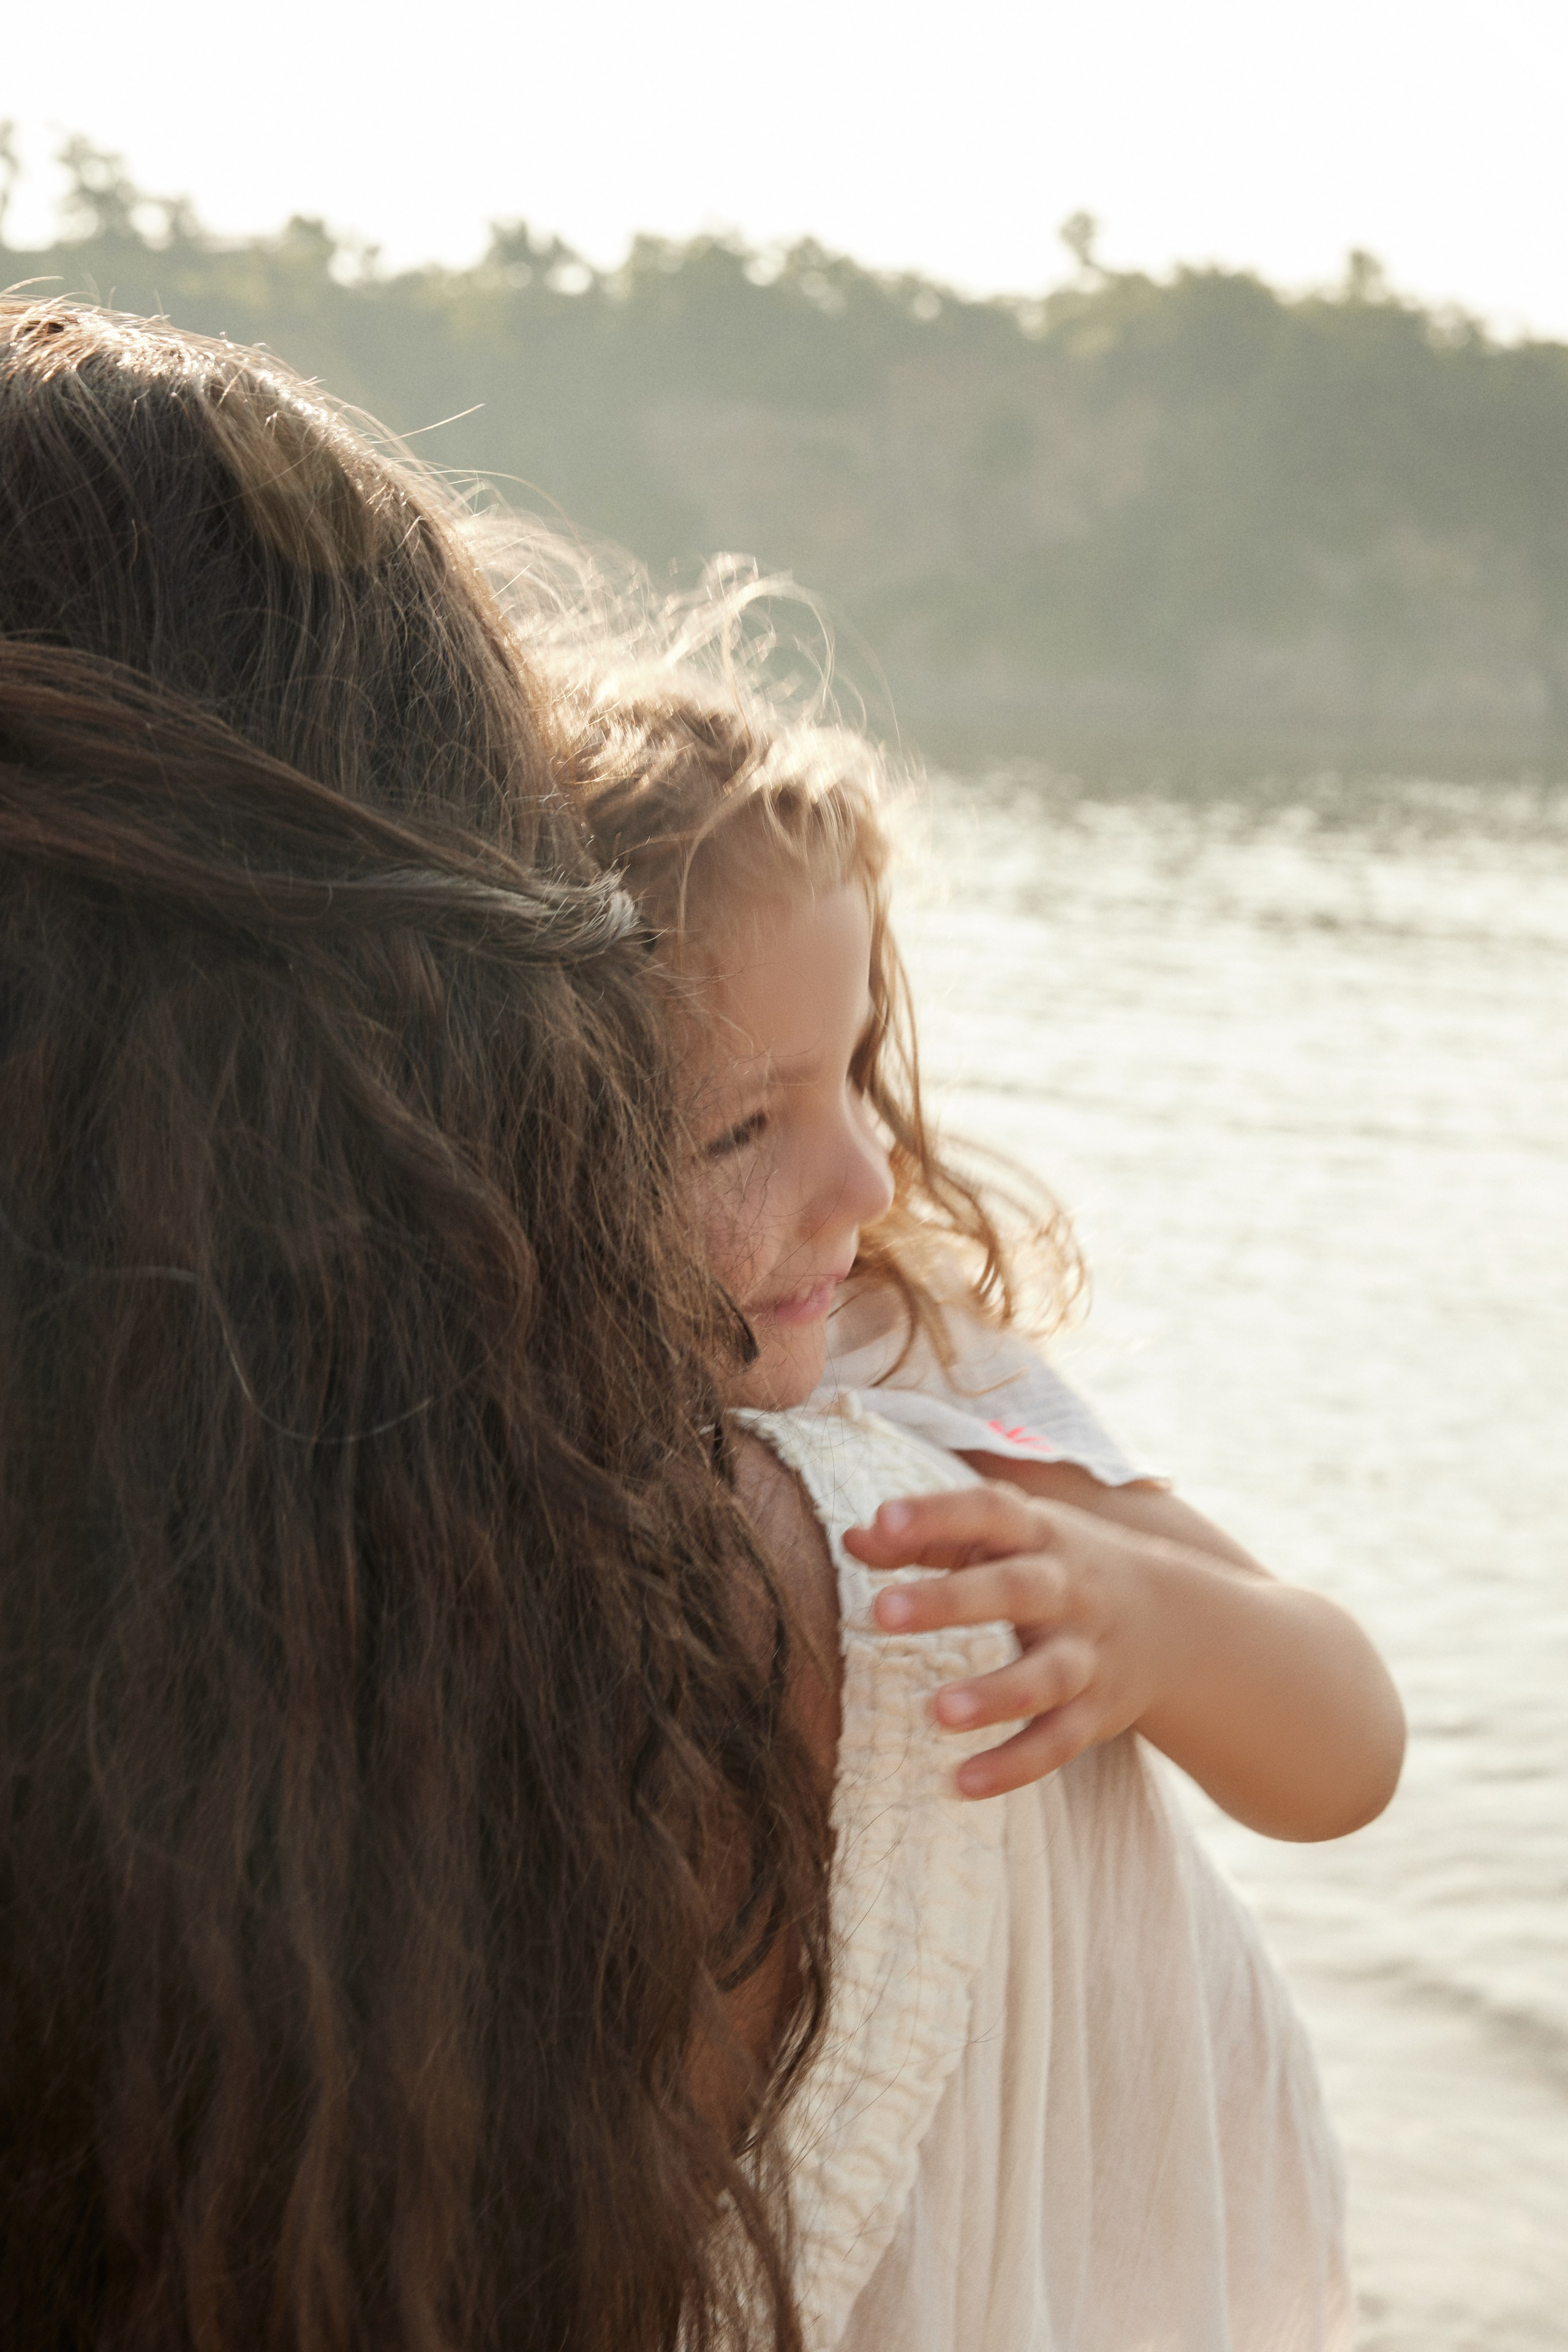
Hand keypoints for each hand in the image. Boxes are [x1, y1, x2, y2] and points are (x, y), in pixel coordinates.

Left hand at [845, 1483, 1190, 1799]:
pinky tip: (960, 1784)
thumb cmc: (1055, 1568)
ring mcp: (1087, 1653)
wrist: (1175, 1622)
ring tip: (937, 1712)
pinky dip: (1013, 1766)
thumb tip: (852, 1537)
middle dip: (952, 1600)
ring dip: (993, 1695)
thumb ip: (930, 1539)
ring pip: (1046, 1675)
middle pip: (1015, 1589)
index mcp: (1038, 1534)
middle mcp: (1067, 1589)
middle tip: (881, 1611)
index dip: (937, 1513)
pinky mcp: (1097, 1713)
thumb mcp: (1004, 1541)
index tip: (882, 1520)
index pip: (988, 1512)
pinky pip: (1057, 1742)